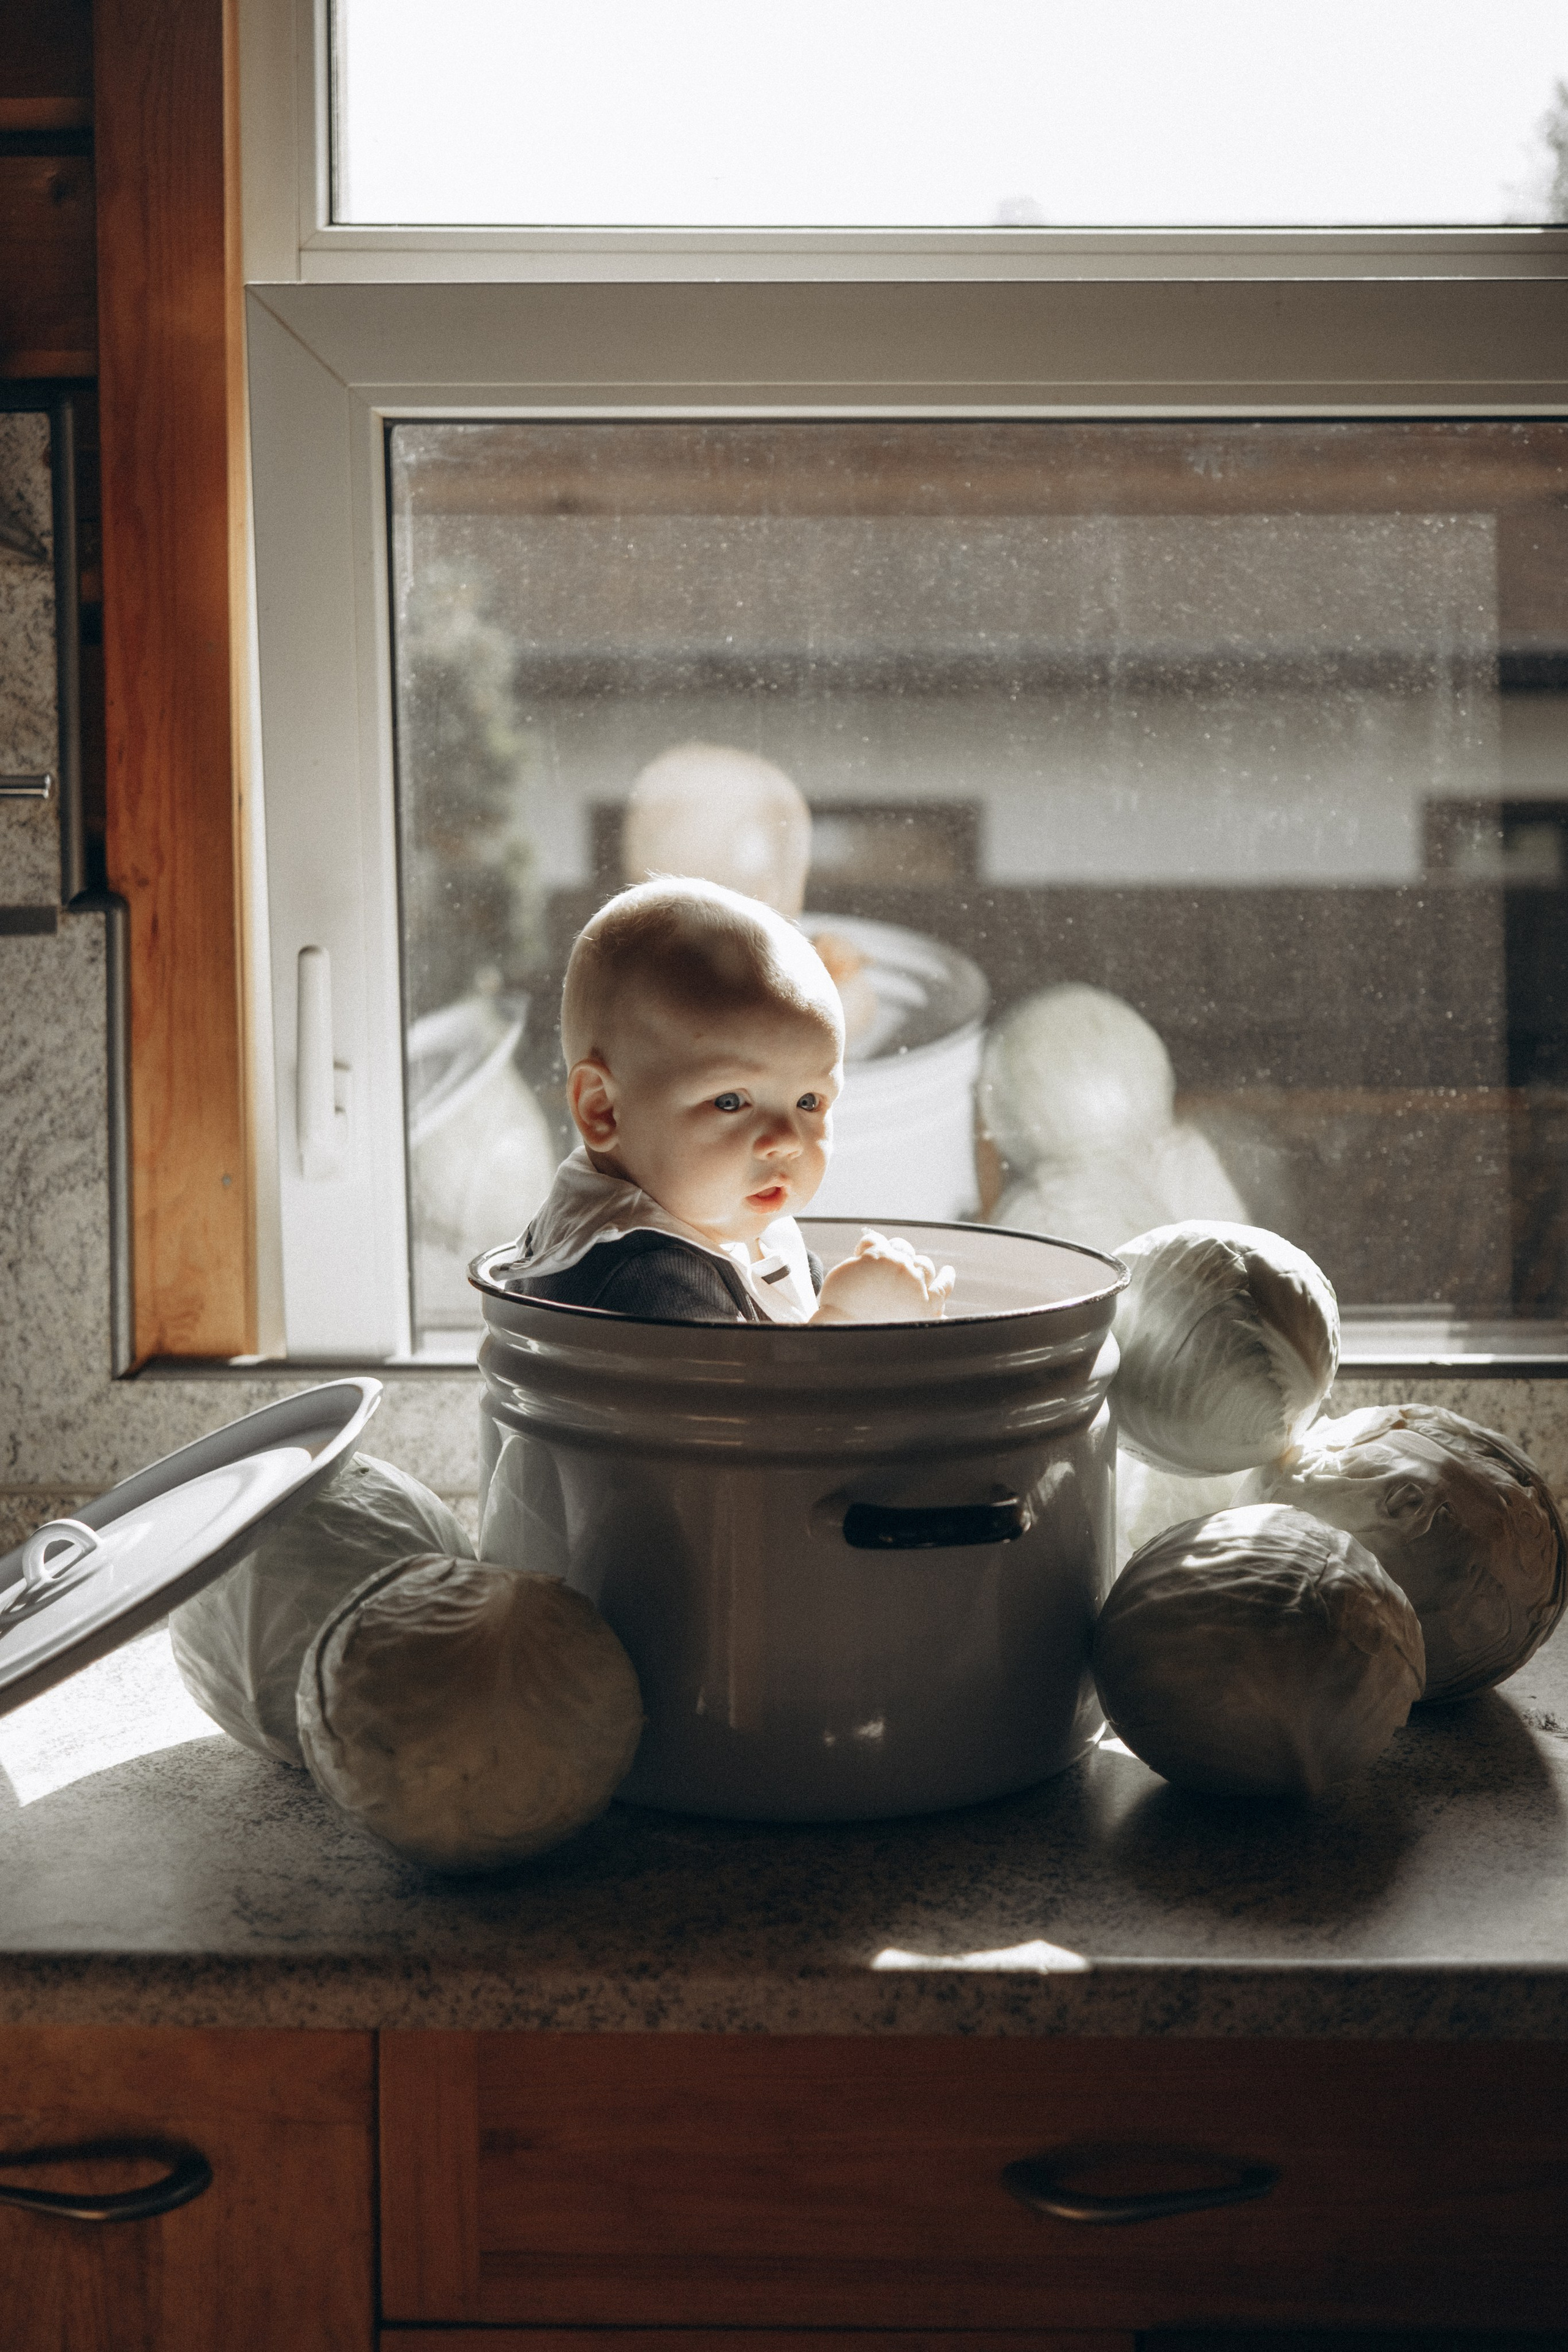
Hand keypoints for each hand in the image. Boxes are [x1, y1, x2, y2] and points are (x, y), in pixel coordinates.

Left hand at [814, 1229, 955, 1323]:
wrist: (841, 1326)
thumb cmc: (867, 1333)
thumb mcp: (903, 1329)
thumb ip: (921, 1317)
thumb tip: (942, 1315)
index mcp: (925, 1307)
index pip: (943, 1287)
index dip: (946, 1278)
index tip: (948, 1271)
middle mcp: (915, 1284)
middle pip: (924, 1265)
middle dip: (916, 1263)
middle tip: (906, 1263)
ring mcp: (896, 1267)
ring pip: (902, 1248)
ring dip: (896, 1249)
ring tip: (885, 1251)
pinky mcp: (875, 1256)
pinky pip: (876, 1240)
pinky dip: (871, 1243)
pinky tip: (862, 1250)